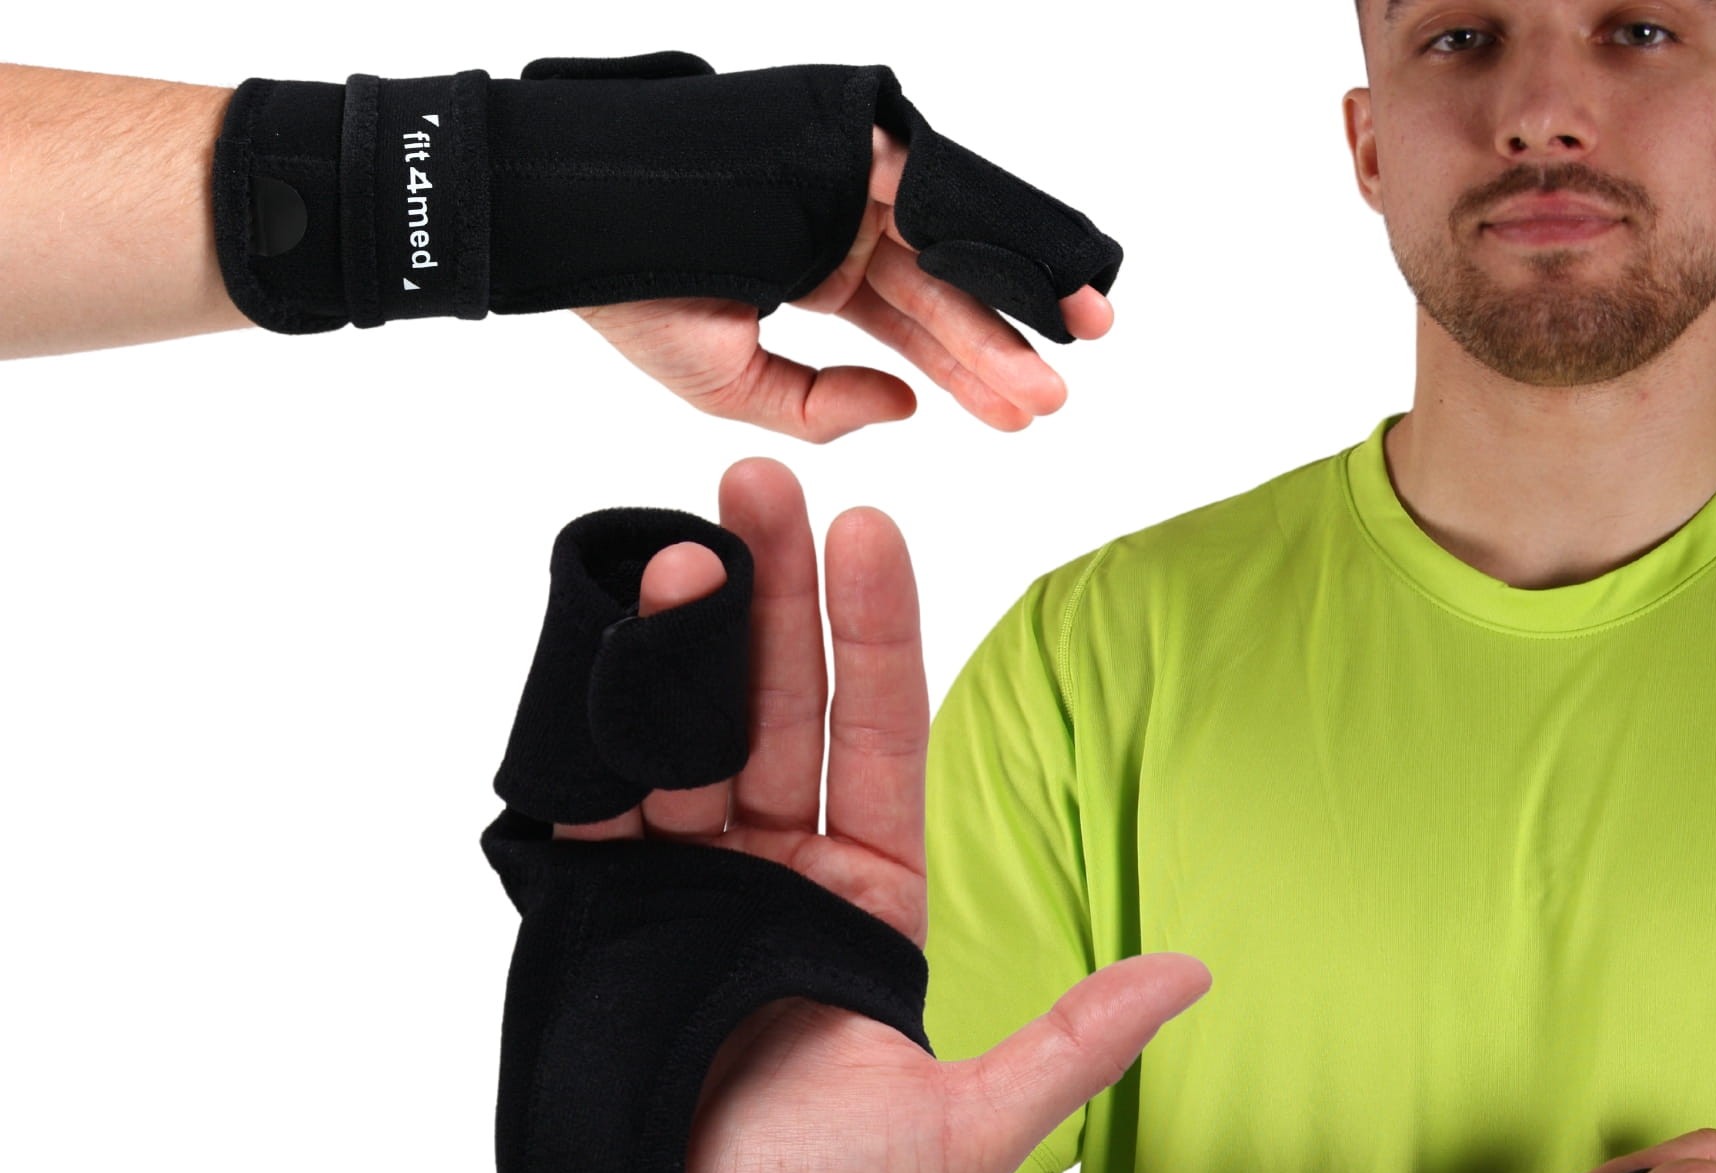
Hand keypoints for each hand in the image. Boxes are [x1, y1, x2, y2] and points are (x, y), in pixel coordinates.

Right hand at [555, 456, 1208, 1172]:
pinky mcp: (610, 904)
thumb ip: (1072, 1043)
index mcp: (871, 895)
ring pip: (689, 735)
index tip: (873, 536)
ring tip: (682, 554)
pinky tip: (601, 647)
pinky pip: (602, 797)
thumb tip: (1197, 972)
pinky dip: (595, 727)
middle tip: (763, 495)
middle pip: (780, 709)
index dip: (874, 638)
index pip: (881, 740)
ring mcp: (692, 882)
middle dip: (773, 600)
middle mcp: (784, 870)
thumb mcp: (968, 1125)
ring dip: (682, 644)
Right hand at [574, 127, 1114, 441]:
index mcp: (817, 275)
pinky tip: (1026, 271)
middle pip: (944, 289)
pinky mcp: (845, 144)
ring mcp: (845, 181)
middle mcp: (842, 224)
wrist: (568, 221)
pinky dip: (979, 224)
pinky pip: (929, 185)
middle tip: (1063, 390)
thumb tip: (907, 410)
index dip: (970, 371)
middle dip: (1008, 340)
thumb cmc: (632, 300)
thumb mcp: (736, 391)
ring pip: (947, 240)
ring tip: (1078, 332)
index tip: (1026, 416)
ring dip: (1011, 285)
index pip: (913, 331)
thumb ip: (822, 410)